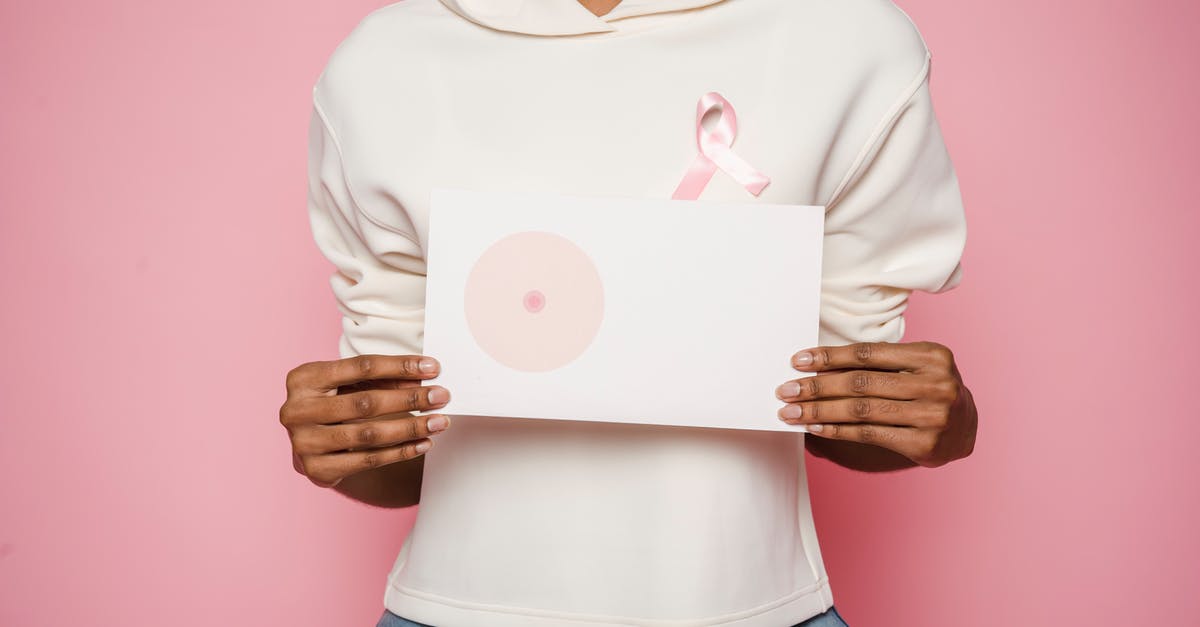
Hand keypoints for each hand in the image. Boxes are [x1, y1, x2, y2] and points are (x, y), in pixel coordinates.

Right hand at [279, 354, 451, 487]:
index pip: (361, 367)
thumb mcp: (350, 384)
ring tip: (439, 422)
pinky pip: (368, 460)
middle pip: (366, 403)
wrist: (308, 444)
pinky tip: (423, 443)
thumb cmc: (333, 404)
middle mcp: (297, 410)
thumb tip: (424, 380)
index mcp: (304, 378)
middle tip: (442, 396)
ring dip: (411, 428)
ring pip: (369, 434)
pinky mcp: (316, 469)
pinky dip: (400, 452)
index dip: (400, 366)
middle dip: (410, 399)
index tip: (433, 367)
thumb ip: (382, 380)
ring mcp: (303, 442)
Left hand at [775, 341, 975, 467]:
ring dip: (819, 410)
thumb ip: (876, 364)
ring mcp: (933, 416)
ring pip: (861, 410)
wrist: (966, 428)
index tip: (798, 361)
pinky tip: (815, 426)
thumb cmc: (928, 390)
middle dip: (817, 386)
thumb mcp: (913, 366)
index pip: (869, 353)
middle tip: (785, 390)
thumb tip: (816, 368)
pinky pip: (869, 434)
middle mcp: (936, 384)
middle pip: (861, 383)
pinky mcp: (924, 445)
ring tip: (792, 412)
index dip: (830, 357)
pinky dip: (837, 430)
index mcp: (932, 356)